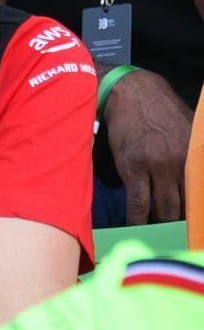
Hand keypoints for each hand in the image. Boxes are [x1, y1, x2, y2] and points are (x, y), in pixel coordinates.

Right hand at [104, 68, 190, 223]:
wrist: (132, 93)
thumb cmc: (163, 111)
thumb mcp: (192, 131)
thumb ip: (196, 157)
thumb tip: (198, 180)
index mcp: (197, 156)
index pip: (202, 193)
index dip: (200, 213)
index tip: (197, 228)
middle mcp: (181, 164)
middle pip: (188, 207)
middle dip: (185, 224)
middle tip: (182, 236)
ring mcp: (156, 167)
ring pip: (165, 210)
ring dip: (164, 225)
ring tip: (162, 237)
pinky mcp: (132, 169)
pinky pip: (137, 204)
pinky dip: (138, 220)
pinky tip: (138, 228)